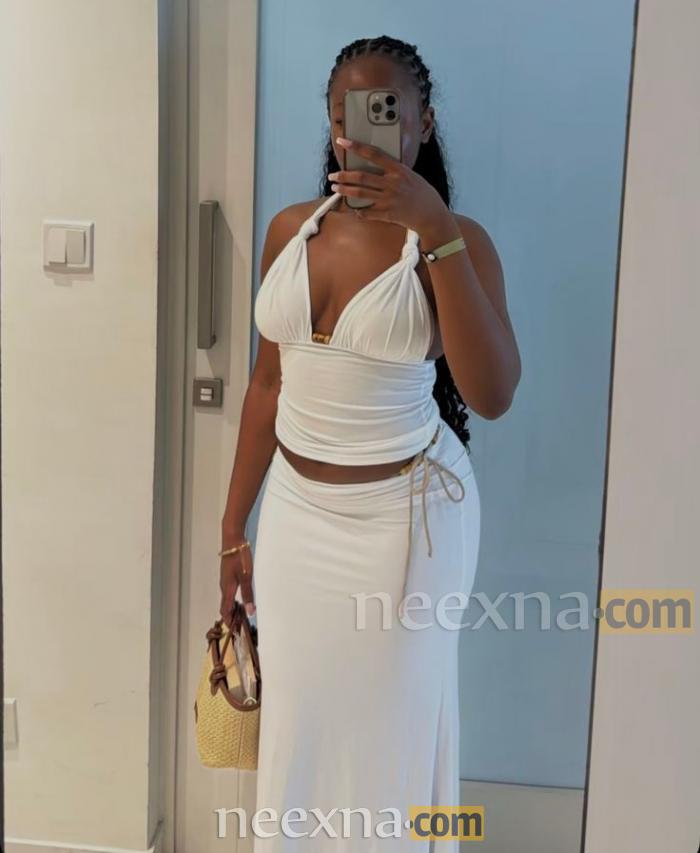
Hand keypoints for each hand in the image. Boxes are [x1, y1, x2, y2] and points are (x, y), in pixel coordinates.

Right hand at [219, 542, 254, 626]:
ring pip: (227, 599)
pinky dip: (233, 600)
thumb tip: (250, 612)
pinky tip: (241, 599)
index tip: (235, 632)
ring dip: (233, 609)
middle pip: (225, 607)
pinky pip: (229, 592)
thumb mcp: (246, 577)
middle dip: (231, 617)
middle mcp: (224, 586)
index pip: (225, 611)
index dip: (230, 622)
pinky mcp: (228, 575)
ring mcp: (225, 580)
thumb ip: (248, 594)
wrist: (232, 541)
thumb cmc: (239, 557)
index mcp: (227, 589)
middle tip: (240, 626)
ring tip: (242, 616)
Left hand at [328, 136, 451, 235]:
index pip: (374, 154)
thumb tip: (378, 167)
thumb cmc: (423, 194)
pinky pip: (367, 212)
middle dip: (343, 175)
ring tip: (335, 188)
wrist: (432, 216)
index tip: (343, 142)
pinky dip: (358, 211)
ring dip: (344, 190)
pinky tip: (353, 210)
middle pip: (361, 176)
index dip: (356, 147)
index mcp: (399, 170)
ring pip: (360, 194)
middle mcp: (392, 183)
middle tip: (332, 175)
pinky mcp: (387, 214)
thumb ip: (395, 172)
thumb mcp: (411, 176)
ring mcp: (389, 200)